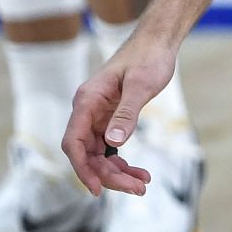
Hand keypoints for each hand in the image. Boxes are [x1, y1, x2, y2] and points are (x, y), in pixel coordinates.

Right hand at [62, 34, 176, 196]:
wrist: (157, 42)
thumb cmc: (149, 58)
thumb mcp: (141, 85)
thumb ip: (126, 113)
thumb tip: (112, 143)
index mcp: (87, 100)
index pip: (74, 142)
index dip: (82, 168)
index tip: (96, 189)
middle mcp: (87, 110)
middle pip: (88, 154)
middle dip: (109, 175)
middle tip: (139, 188)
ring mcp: (97, 116)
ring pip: (99, 154)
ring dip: (117, 172)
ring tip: (142, 185)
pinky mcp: (110, 119)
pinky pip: (109, 148)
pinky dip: (122, 162)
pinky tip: (139, 173)